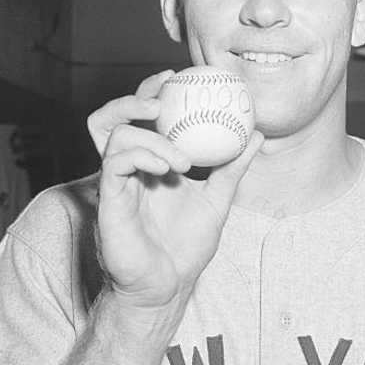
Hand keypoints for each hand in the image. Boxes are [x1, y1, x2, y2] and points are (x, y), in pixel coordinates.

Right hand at [87, 71, 263, 314]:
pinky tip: (169, 167)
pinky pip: (115, 161)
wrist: (167, 287)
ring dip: (145, 130)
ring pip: (111, 132)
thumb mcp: (217, 200)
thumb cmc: (185, 248)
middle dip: (136, 96)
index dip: (153, 91)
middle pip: (114, 116)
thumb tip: (257, 134)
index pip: (141, 118)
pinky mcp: (107, 199)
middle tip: (165, 92)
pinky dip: (142, 154)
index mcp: (148, 164)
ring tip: (175, 143)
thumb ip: (233, 168)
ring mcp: (115, 182)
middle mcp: (127, 169)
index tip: (178, 77)